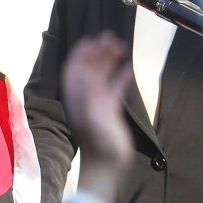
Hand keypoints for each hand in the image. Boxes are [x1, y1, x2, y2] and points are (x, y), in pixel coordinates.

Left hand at [61, 32, 132, 199]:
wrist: (106, 164)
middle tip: (109, 37)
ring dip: (109, 61)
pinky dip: (120, 78)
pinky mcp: (110, 110)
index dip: (79, 54)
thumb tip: (85, 75)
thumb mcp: (92, 118)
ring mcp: (97, 103)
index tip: (89, 40)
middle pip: (89, 69)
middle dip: (97, 53)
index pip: (74, 70)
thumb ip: (88, 97)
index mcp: (76, 97)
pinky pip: (114, 89)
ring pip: (102, 76)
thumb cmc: (98, 143)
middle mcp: (84, 97)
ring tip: (119, 47)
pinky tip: (127, 69)